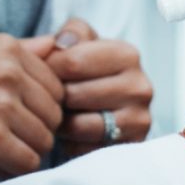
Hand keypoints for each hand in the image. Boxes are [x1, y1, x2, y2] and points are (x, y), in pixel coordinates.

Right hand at [0, 33, 66, 177]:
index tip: (15, 119)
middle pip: (54, 114)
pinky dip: (12, 170)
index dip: (38, 108)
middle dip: (34, 132)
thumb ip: (19, 51)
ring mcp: (1, 104)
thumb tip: (60, 46)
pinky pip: (28, 163)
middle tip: (4, 139)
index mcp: (7, 47)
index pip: (55, 85)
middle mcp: (8, 71)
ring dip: (23, 152)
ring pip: (44, 140)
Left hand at [43, 17, 152, 160]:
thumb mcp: (79, 42)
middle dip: (54, 97)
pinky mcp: (129, 148)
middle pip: (73, 94)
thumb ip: (67, 34)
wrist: (104, 106)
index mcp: (127, 55)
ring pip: (77, 125)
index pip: (71, 62)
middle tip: (51, 97)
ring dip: (60, 122)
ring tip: (60, 113)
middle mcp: (140, 87)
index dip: (47, 68)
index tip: (44, 72)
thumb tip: (61, 43)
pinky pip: (84, 150)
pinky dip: (71, 143)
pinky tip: (73, 133)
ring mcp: (138, 120)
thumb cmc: (86, 70)